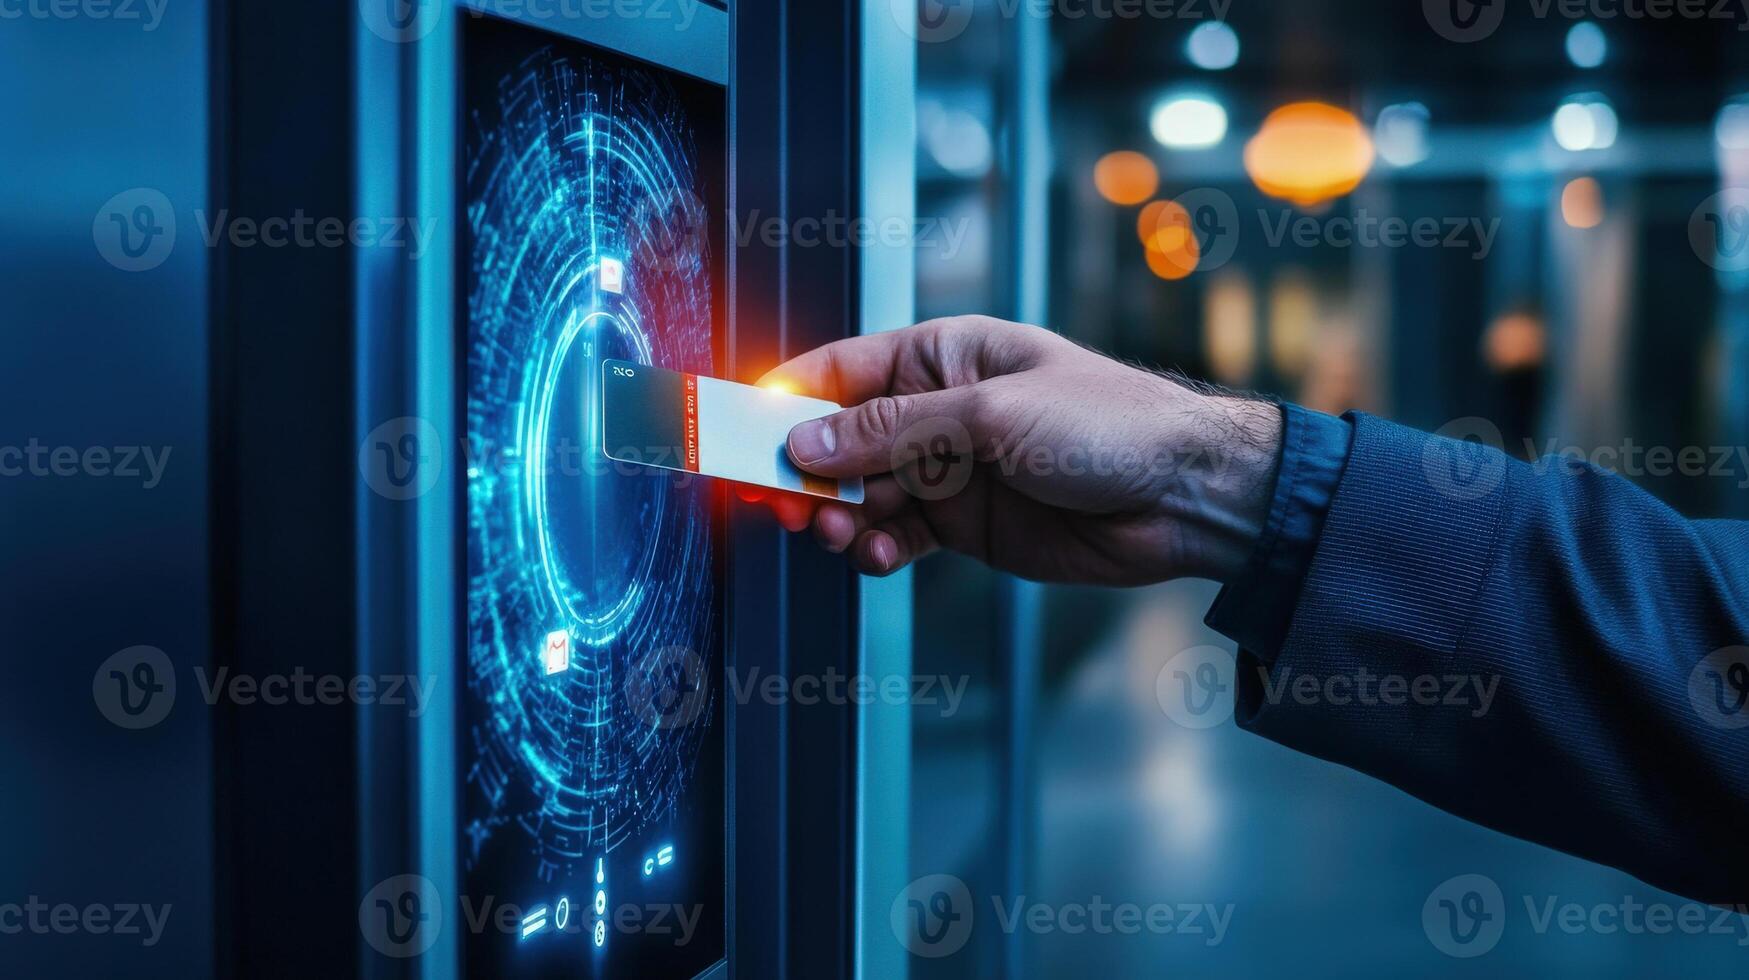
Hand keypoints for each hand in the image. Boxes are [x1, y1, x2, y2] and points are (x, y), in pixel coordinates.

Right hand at [759, 316, 1283, 583]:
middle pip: (836, 439)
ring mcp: (948, 469)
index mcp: (940, 355)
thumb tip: (807, 442)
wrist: (1186, 496)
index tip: (733, 434)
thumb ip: (893, 433)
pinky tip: (881, 558)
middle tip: (783, 505)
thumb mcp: (992, 417)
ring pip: (860, 494)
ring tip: (841, 534)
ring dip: (838, 516)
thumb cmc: (1108, 424)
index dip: (780, 401)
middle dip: (803, 472)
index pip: (837, 371)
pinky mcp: (965, 524)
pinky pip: (896, 536)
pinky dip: (877, 550)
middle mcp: (935, 410)